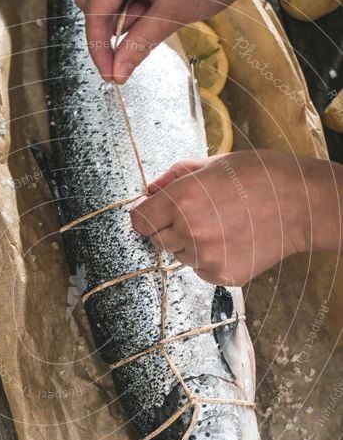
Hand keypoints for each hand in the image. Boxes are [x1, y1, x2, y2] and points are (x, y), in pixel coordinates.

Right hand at [75, 0, 264, 82]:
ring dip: (120, 21)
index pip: (95, 9)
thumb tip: (118, 72)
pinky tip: (153, 16)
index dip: (99, 47)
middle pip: (91, 0)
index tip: (109, 74)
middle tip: (120, 61)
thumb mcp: (173, 15)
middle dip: (103, 32)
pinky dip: (133, 9)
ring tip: (152, 27)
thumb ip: (139, 45)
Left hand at [130, 151, 342, 286]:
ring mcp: (206, 257)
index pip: (139, 220)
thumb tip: (149, 191)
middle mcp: (189, 231)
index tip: (151, 212)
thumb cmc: (260, 176)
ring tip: (221, 225)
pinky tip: (232, 240)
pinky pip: (201, 270)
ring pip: (180, 255)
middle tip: (198, 214)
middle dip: (168, 227)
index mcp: (182, 200)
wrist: (301, 204)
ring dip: (190, 244)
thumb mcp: (213, 164)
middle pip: (157, 240)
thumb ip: (174, 177)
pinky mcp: (223, 275)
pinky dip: (210, 259)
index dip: (144, 215)